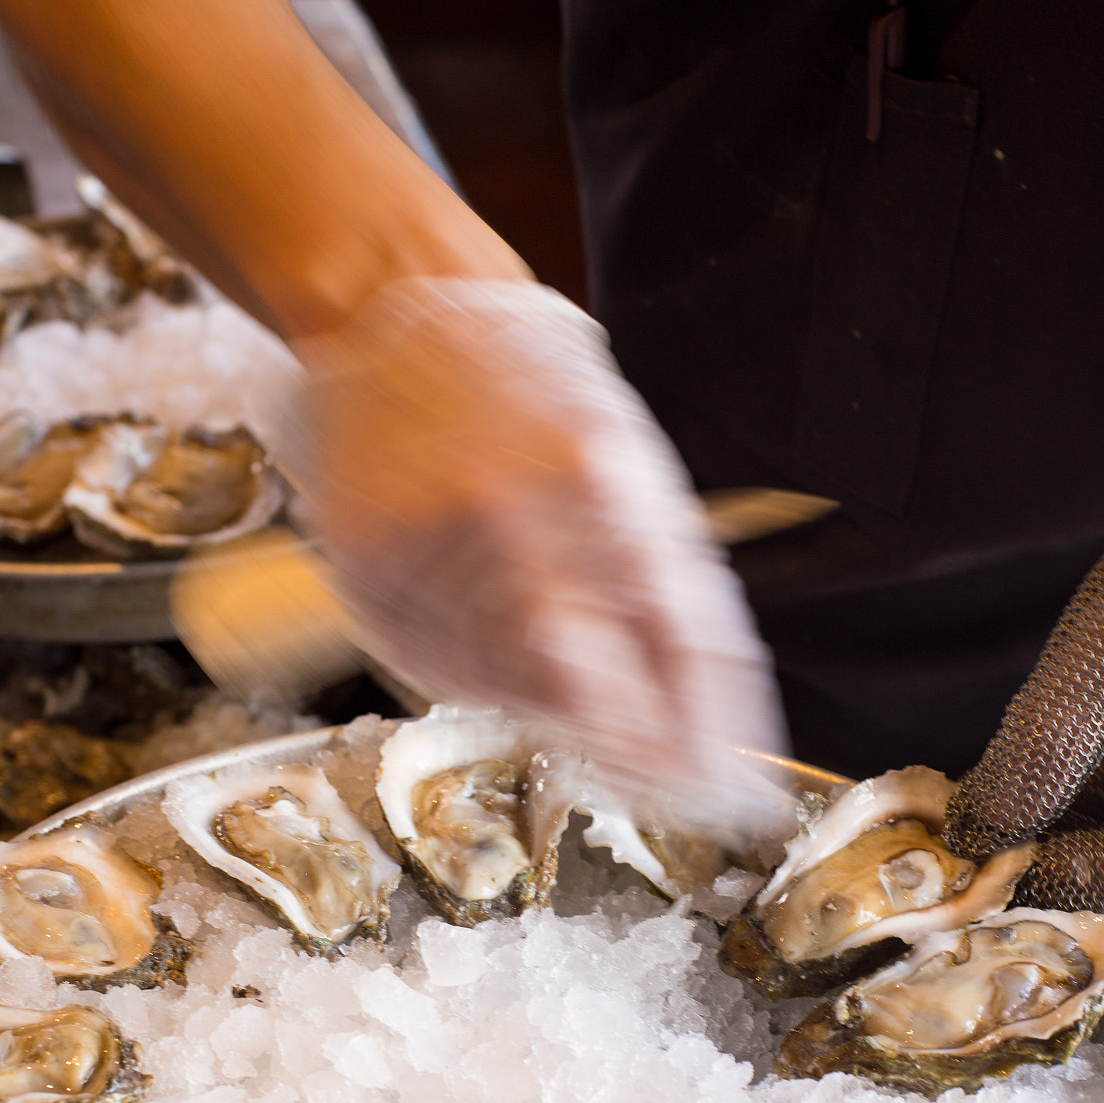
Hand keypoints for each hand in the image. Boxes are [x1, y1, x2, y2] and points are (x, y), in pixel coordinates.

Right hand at [290, 278, 787, 817]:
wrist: (397, 308)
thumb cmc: (527, 387)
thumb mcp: (625, 451)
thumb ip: (663, 569)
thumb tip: (697, 710)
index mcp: (603, 473)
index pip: (680, 637)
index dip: (711, 729)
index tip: (733, 791)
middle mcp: (514, 509)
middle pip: (595, 685)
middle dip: (643, 756)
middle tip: (674, 793)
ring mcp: (433, 542)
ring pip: (516, 688)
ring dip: (568, 723)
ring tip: (598, 722)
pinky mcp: (370, 566)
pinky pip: (443, 669)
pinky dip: (490, 690)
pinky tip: (516, 678)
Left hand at [945, 513, 1103, 933]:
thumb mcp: (1098, 663)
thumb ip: (1039, 754)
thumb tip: (974, 841)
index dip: (1075, 874)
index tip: (997, 851)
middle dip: (1074, 873)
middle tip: (999, 843)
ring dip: (1081, 852)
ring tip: (1014, 812)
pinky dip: (1099, 827)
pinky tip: (1048, 794)